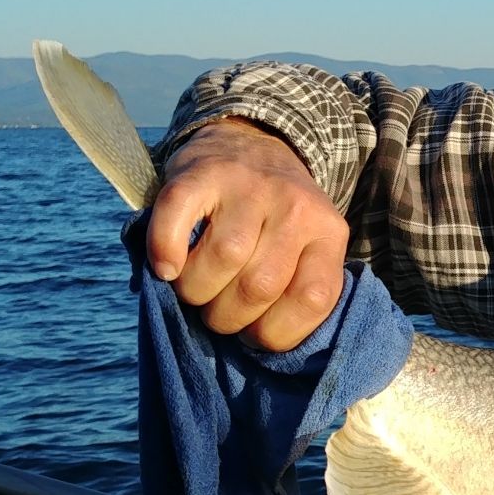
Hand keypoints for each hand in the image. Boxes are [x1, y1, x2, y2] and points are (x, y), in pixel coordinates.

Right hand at [149, 119, 349, 350]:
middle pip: (259, 285)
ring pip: (222, 258)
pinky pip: (177, 219)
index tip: (254, 334)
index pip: (313, 299)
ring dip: (195, 291)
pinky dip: (165, 250)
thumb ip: (294, 288)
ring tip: (191, 290)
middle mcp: (296, 207)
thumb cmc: (273, 219)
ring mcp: (250, 185)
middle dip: (227, 318)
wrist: (250, 142)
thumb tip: (261, 353)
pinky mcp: (204, 172)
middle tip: (216, 313)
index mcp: (328, 234)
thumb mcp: (304, 247)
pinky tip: (166, 266)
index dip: (276, 332)